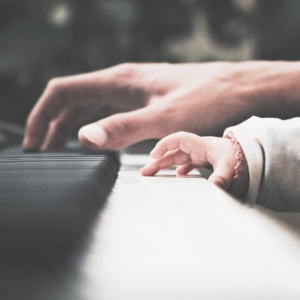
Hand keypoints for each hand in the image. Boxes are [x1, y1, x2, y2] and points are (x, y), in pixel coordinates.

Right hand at [22, 61, 296, 150]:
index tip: (33, 143)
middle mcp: (122, 84)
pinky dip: (93, 127)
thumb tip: (83, 137)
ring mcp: (133, 92)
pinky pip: (109, 112)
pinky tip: (95, 141)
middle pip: (72, 101)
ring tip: (61, 149)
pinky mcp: (145, 101)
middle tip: (43, 152)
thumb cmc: (209, 98)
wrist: (239, 90)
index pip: (63, 93)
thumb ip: (124, 127)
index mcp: (118, 82)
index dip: (41, 116)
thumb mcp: (165, 119)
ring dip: (70, 127)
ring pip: (89, 107)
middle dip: (51, 125)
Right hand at [140, 132, 236, 190]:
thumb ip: (221, 177)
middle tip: (145, 172)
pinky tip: (177, 176)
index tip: (153, 155)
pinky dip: (179, 169)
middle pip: (173, 152)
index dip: (164, 145)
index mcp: (202, 145)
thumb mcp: (230, 166)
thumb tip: (212, 189)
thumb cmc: (242, 157)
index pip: (178, 139)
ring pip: (177, 159)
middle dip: (158, 161)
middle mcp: (198, 149)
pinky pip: (187, 164)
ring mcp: (200, 155)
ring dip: (164, 165)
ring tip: (153, 175)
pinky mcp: (204, 161)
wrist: (253, 156)